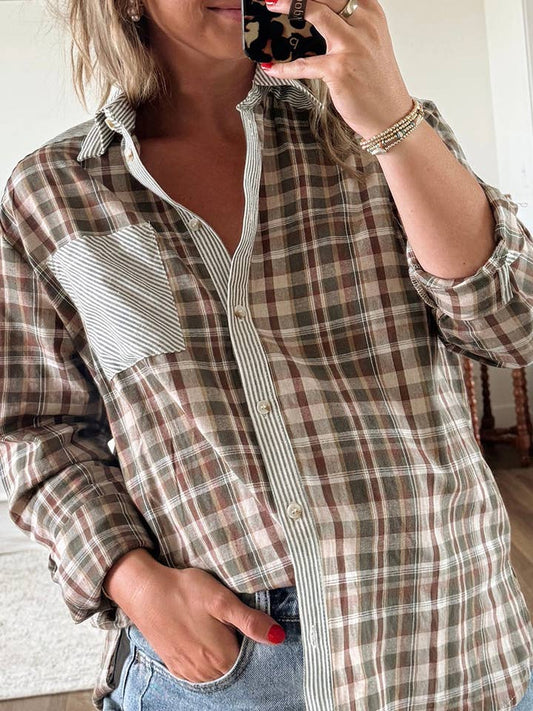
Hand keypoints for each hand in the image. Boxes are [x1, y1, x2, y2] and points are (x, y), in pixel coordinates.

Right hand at [119, 564, 285, 682]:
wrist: (145, 592)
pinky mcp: (176, 667)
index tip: (255, 628)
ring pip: (218, 673)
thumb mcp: (222, 599)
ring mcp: (189, 672)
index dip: (257, 645)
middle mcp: (206, 672)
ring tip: (220, 631)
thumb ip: (250, 621)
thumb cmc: (185, 591)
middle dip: (241, 651)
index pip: (252, 662)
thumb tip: (278, 637)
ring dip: (224, 658)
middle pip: (235, 669)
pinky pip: (200, 673)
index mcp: (222, 657)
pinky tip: (205, 641)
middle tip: (234, 626)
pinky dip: (207, 661)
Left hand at [261, 0, 412, 138]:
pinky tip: (272, 68)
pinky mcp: (338, 69)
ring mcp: (351, 46)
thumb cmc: (377, 82)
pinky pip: (304, 64)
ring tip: (272, 6)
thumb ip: (350, 25)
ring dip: (290, 6)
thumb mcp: (369, 43)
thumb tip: (320, 16)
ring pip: (316, 13)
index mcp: (371, 13)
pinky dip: (284, 67)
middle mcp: (364, 24)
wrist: (390, 114)